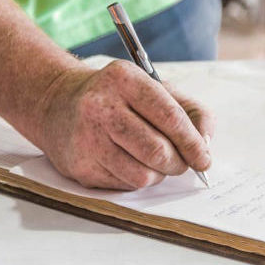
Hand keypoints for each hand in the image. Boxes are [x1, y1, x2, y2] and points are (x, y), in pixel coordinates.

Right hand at [32, 60, 213, 189]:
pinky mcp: (80, 165)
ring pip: (142, 175)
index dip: (193, 143)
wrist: (58, 104)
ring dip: (158, 175)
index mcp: (124, 79)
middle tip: (182, 163)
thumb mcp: (154, 88)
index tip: (204, 158)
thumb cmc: (117, 98)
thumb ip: (190, 111)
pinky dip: (136, 179)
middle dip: (178, 163)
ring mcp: (87, 138)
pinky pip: (124, 185)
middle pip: (157, 151)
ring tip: (154, 162)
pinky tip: (128, 162)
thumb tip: (206, 144)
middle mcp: (101, 106)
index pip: (170, 117)